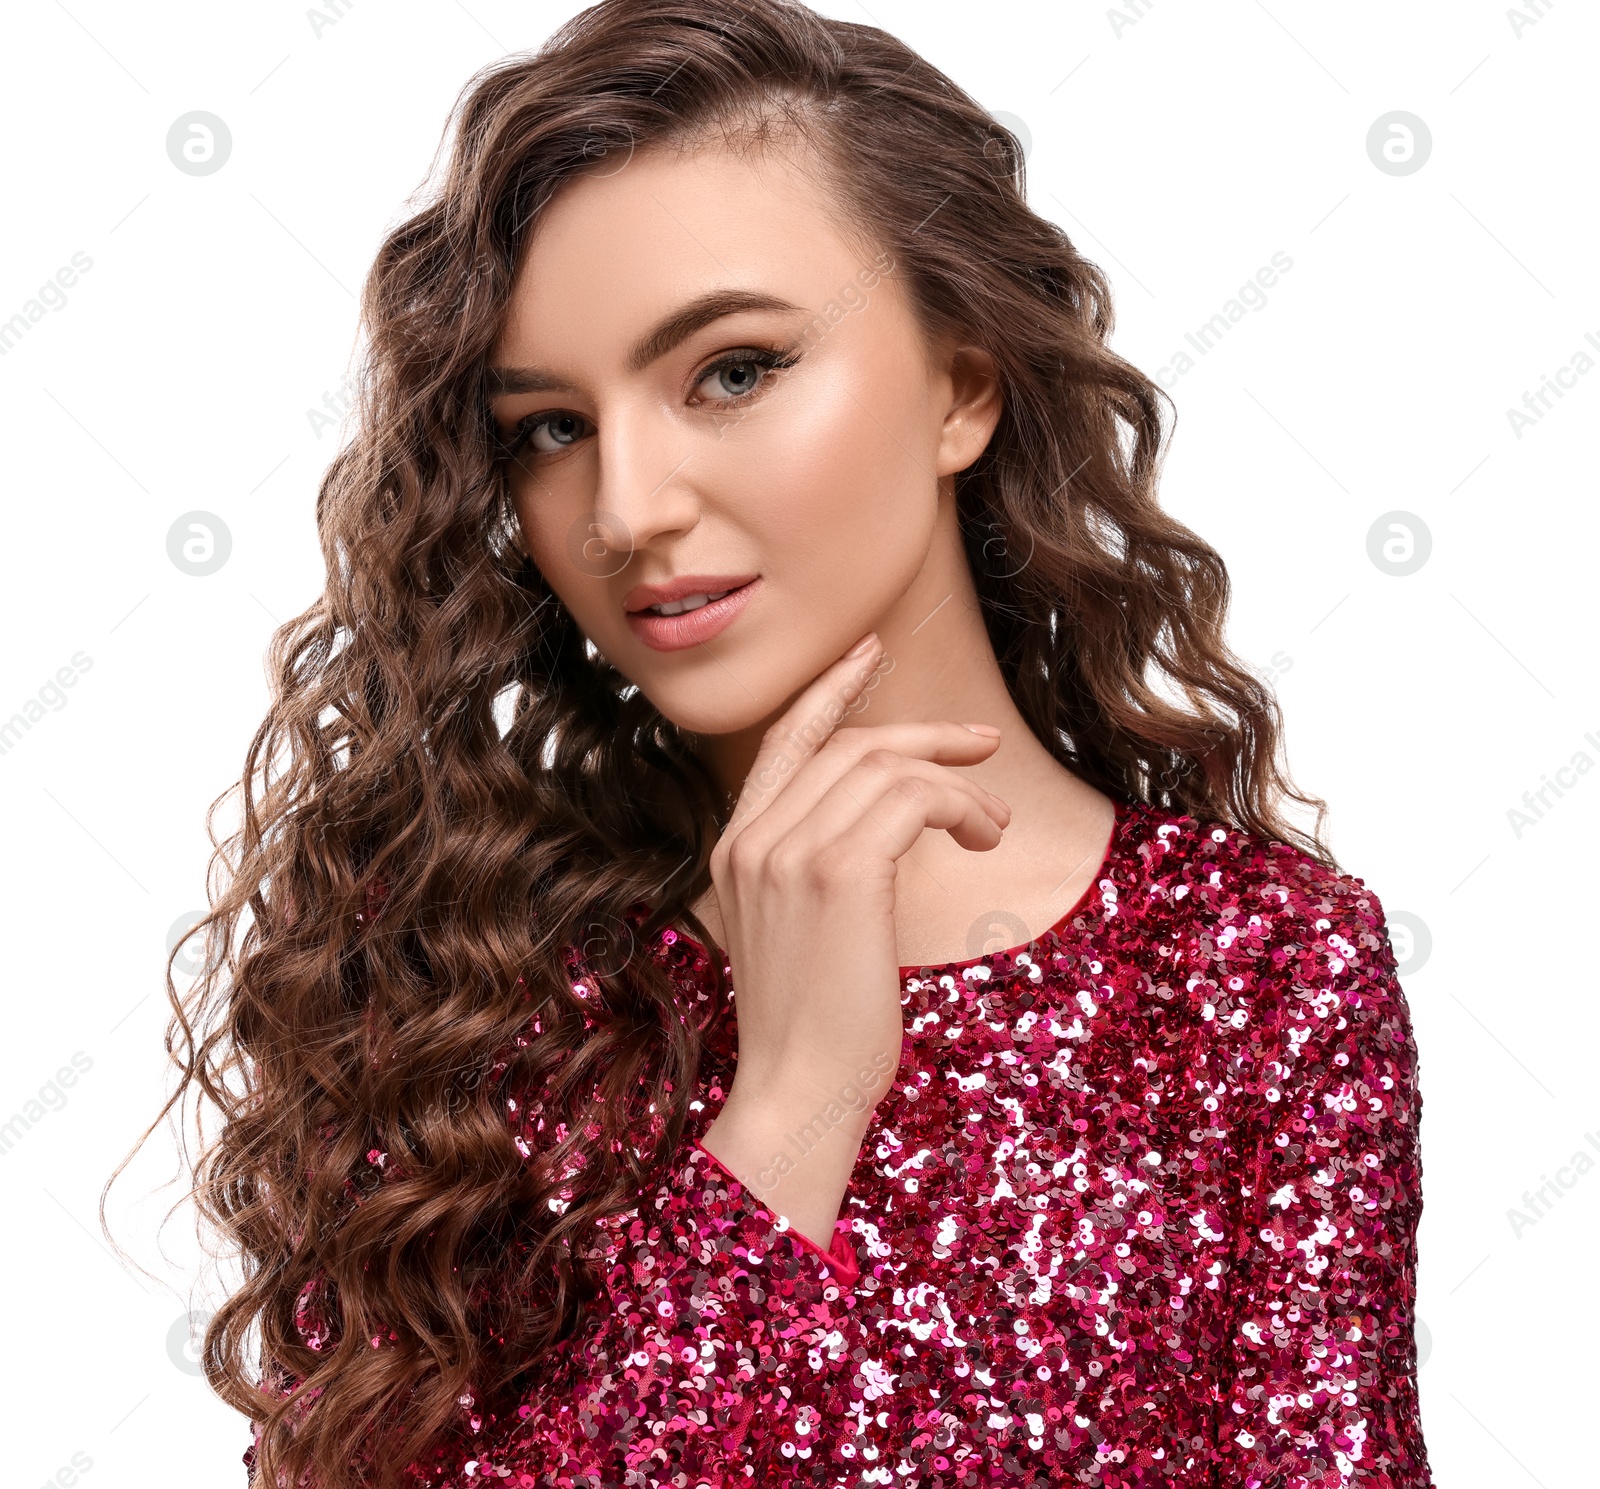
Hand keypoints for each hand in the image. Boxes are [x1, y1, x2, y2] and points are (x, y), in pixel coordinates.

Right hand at [698, 632, 1009, 1247]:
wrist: (796, 1093)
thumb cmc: (812, 1029)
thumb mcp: (799, 933)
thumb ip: (816, 872)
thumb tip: (882, 834)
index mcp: (737, 849)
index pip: (785, 742)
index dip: (831, 689)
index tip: (870, 651)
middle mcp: (753, 838)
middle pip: (850, 744)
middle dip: (925, 735)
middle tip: (983, 745)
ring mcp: (788, 851)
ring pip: (885, 765)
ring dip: (955, 783)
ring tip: (991, 824)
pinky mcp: (837, 871)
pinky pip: (911, 798)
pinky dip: (959, 806)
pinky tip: (981, 838)